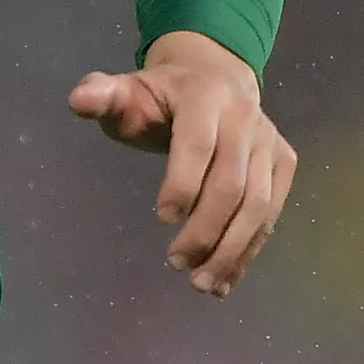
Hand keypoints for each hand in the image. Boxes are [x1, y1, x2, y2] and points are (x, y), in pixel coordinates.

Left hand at [68, 30, 295, 297]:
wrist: (215, 80)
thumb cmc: (162, 98)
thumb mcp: (128, 91)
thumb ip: (101, 97)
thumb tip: (79, 101)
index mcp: (205, 95)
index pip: (198, 143)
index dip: (183, 183)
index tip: (162, 219)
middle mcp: (245, 117)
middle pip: (232, 183)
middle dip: (205, 230)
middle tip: (176, 263)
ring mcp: (269, 141)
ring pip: (258, 205)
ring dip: (231, 250)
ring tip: (201, 283)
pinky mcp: (283, 163)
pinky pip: (271, 214)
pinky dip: (249, 251)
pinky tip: (224, 279)